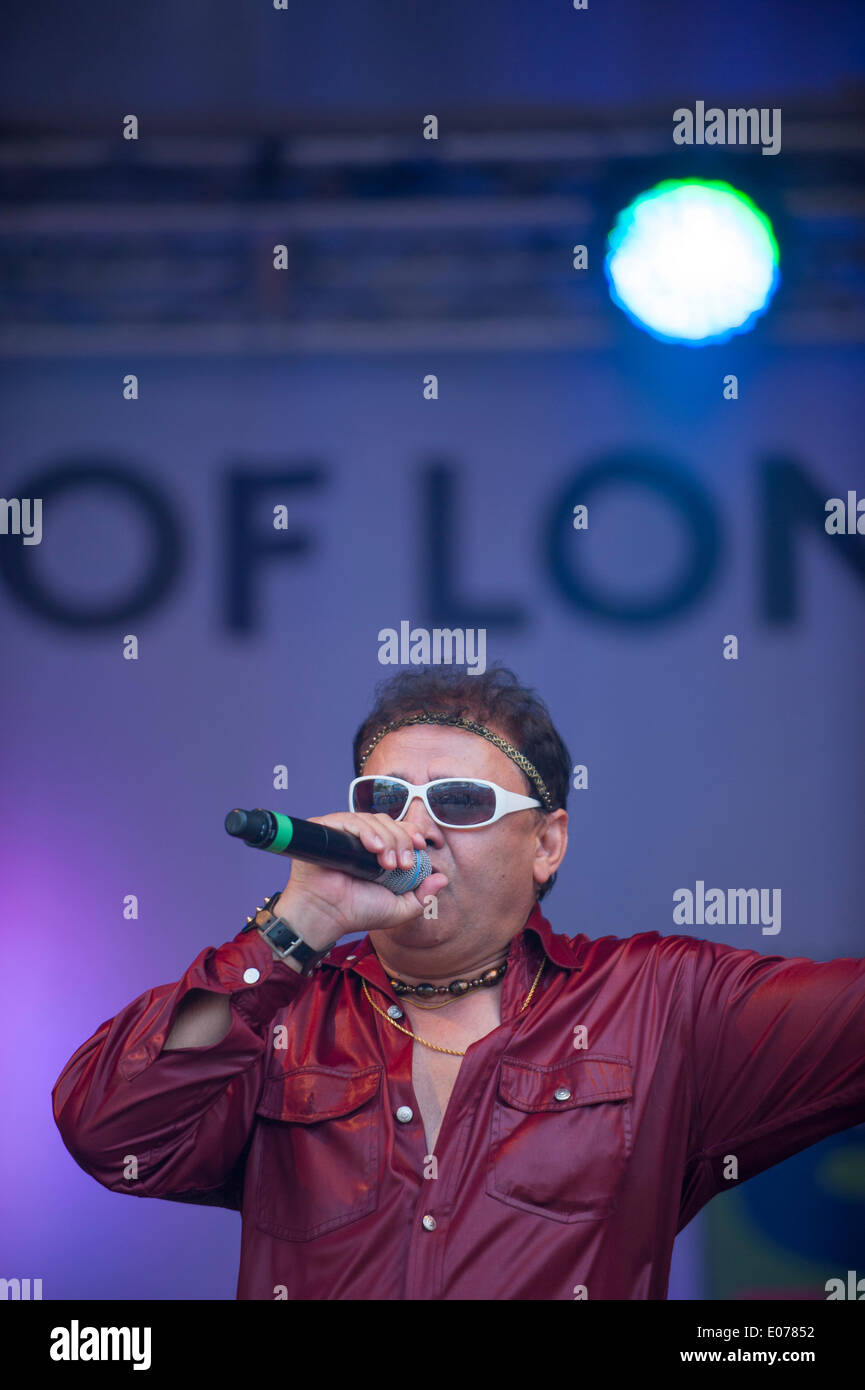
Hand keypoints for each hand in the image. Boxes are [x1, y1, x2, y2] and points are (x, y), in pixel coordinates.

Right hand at [269, 811, 447, 951]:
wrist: (326, 917)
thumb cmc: (356, 912)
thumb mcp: (398, 908)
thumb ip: (423, 896)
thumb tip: (443, 879)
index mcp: (375, 850)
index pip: (397, 828)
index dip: (411, 832)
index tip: (422, 846)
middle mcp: (359, 839)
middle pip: (388, 822)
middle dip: (402, 841)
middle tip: (402, 865)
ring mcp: (341, 832)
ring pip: (372, 819)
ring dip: (387, 839)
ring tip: (388, 863)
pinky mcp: (325, 829)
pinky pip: (349, 820)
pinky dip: (366, 831)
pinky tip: (374, 848)